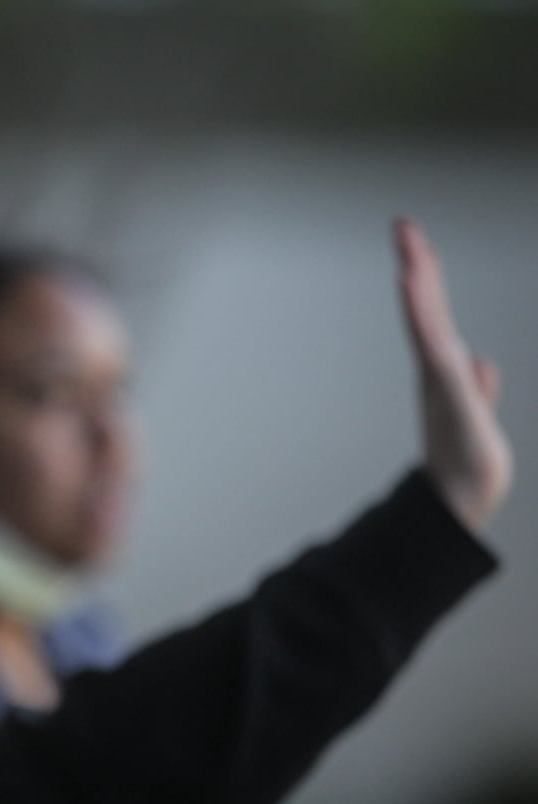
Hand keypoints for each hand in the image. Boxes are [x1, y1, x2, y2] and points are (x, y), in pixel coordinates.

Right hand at [395, 218, 511, 531]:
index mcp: (446, 366)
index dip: (427, 276)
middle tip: (402, 223)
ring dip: (417, 277)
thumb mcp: (479, 414)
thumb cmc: (468, 462)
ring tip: (408, 243)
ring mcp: (438, 373)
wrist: (462, 499)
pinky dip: (417, 308)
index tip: (416, 241)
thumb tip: (482, 362)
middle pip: (426, 304)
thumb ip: (478, 386)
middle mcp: (438, 364)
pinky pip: (430, 336)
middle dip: (416, 262)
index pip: (435, 312)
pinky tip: (410, 283)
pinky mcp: (445, 383)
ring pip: (427, 315)